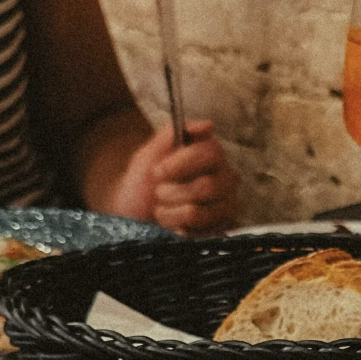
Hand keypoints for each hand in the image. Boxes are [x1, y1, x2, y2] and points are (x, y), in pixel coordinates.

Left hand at [112, 119, 238, 235]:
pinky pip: (197, 234)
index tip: (158, 171)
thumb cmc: (143, 184)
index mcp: (210, 155)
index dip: (181, 163)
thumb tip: (207, 125)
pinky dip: (176, 229)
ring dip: (169, 212)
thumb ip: (173, 135)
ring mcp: (225, 207)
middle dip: (172, 193)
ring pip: (197, 213)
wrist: (134, 217)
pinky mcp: (220, 231)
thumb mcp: (149, 154)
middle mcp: (225, 179)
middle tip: (159, 193)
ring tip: (162, 210)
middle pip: (206, 187)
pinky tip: (174, 224)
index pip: (211, 153)